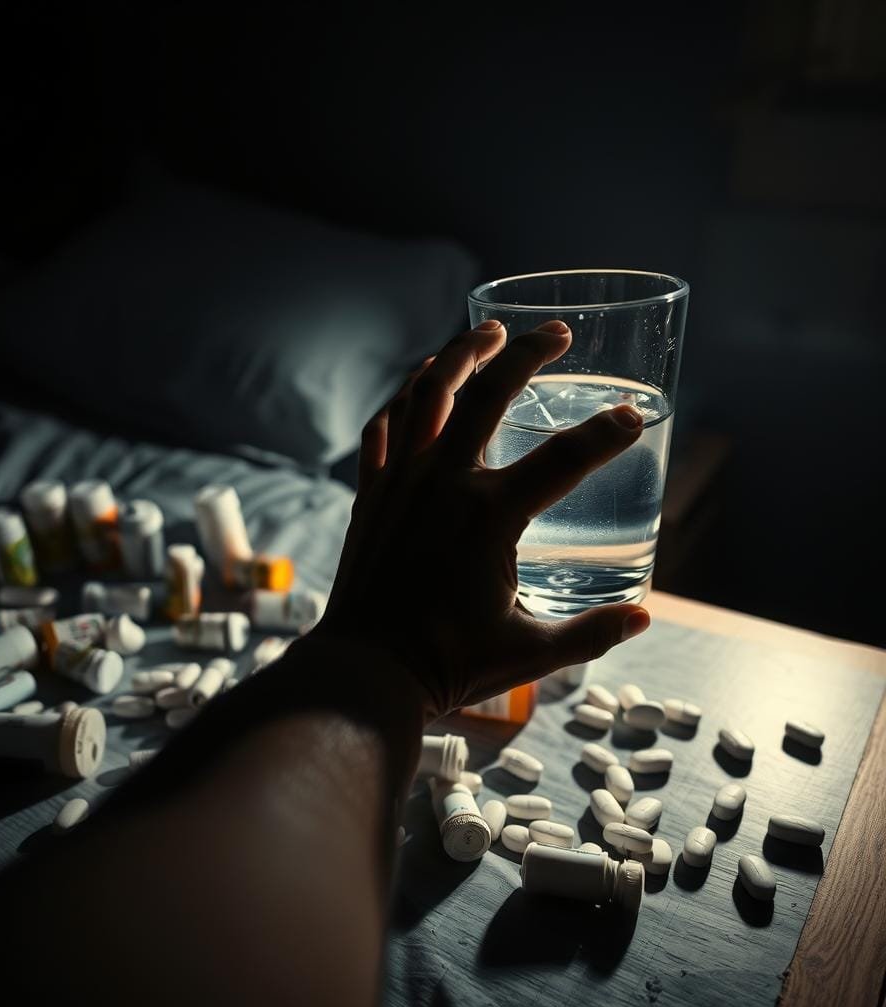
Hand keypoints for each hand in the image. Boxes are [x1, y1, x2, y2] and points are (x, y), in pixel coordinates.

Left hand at [312, 318, 650, 720]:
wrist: (366, 670)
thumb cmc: (448, 664)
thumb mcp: (531, 652)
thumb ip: (592, 632)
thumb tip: (644, 616)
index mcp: (491, 517)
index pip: (566, 460)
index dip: (607, 434)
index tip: (633, 417)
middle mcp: (444, 483)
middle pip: (490, 393)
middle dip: (528, 353)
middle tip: (556, 332)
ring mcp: (401, 482)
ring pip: (428, 395)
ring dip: (460, 355)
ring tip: (487, 333)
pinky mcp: (372, 494)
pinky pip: (384, 428)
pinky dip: (404, 399)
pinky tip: (420, 385)